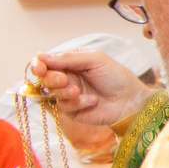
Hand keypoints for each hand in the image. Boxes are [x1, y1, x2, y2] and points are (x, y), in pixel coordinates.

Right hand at [27, 49, 148, 148]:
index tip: (39, 69)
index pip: (45, 62)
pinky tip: (92, 100)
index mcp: (70, 63)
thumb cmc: (116, 76)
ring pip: (51, 93)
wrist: (130, 99)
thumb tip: (40, 56)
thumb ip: (68, 58)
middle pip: (44, 79)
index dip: (38, 65)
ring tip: (79, 91)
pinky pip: (63, 107)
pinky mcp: (72, 110)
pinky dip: (76, 103)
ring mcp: (68, 95)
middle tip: (65, 80)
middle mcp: (66, 77)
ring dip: (64, 92)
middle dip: (52, 79)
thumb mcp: (94, 60)